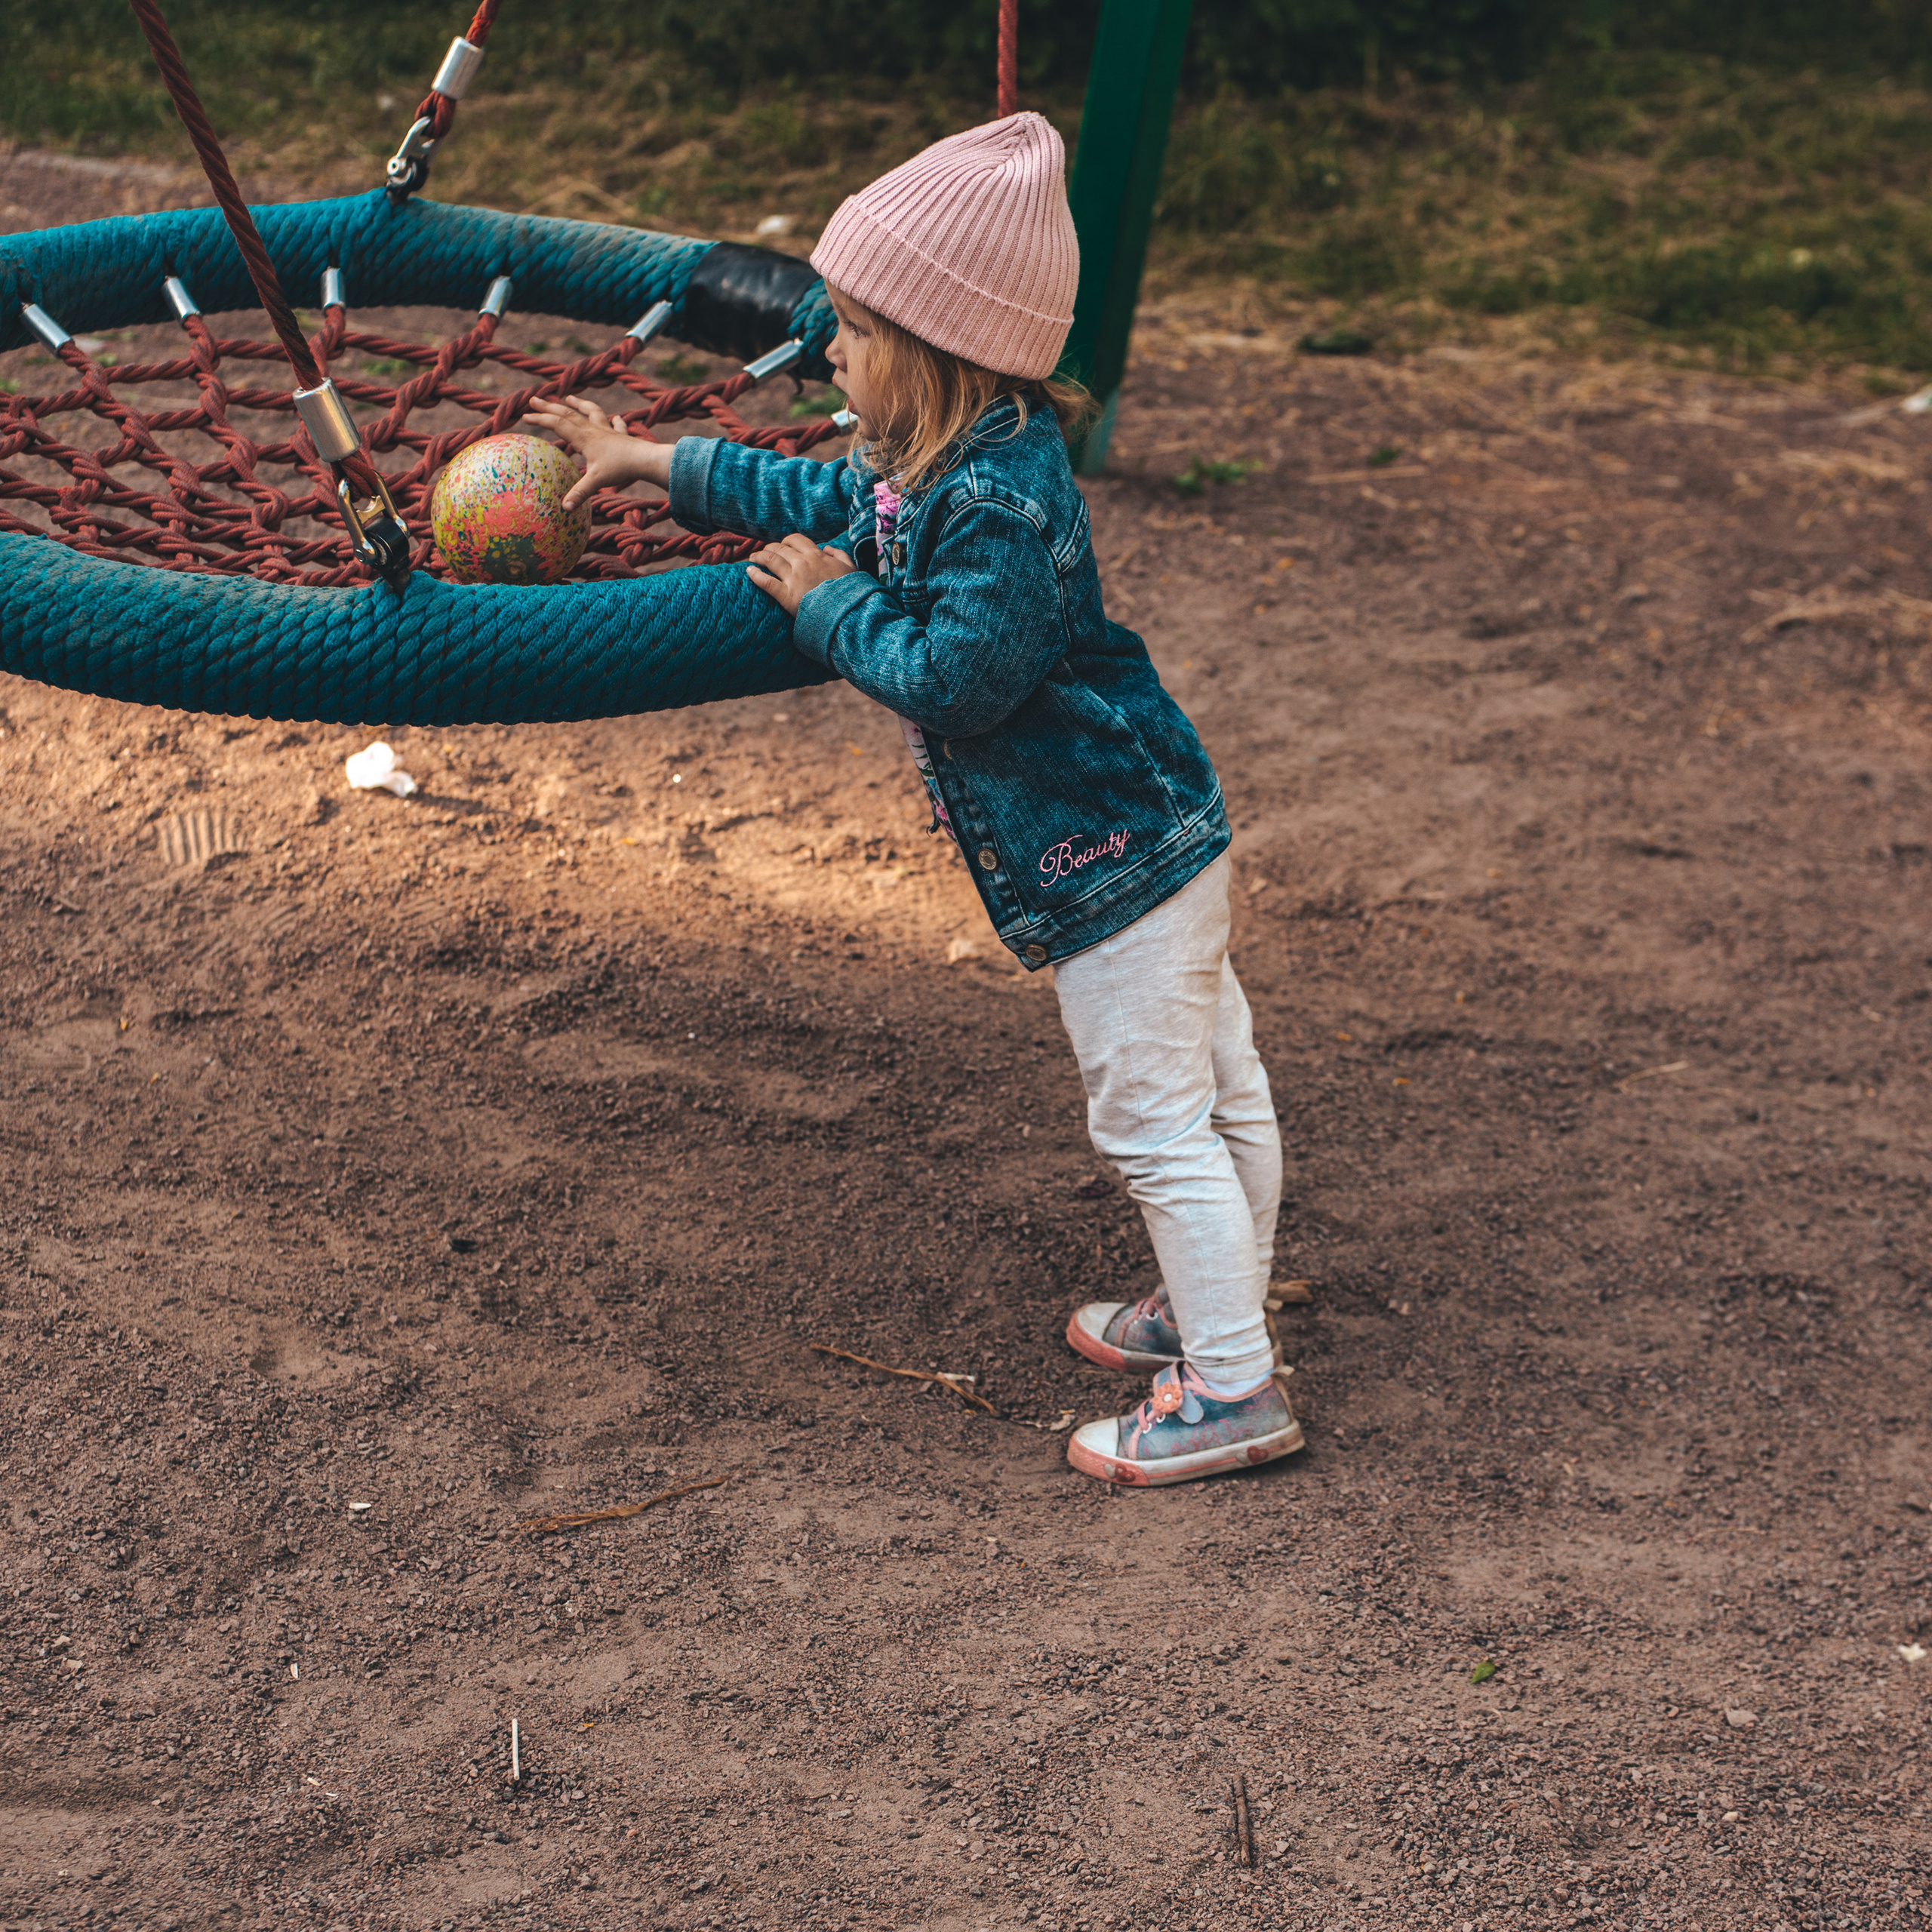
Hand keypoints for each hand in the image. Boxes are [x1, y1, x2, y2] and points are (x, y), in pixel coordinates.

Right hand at [520, 394, 671, 508]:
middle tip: (535, 399)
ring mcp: (608, 431)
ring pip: (591, 412)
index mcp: (584, 438)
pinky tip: (615, 418)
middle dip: (550, 406)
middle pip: (568, 414)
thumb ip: (579, 493)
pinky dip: (614, 421)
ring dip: (579, 404)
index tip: (525, 416)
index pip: (557, 425)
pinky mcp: (622, 436)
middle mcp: (594, 430)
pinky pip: (617, 425)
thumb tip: (564, 508)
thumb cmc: (620, 469)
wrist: (646, 460)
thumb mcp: (596, 481)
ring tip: (569, 397)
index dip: (540, 419)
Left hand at [747, 532, 856, 615]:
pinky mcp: (786, 596)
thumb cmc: (851, 593)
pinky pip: (766, 582)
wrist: (847, 614)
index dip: (786, 541)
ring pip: (770, 560)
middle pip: (780, 548)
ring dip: (759, 557)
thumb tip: (827, 548)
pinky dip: (755, 575)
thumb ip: (839, 555)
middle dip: (770, 548)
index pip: (796, 539)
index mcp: (817, 556)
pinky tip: (748, 571)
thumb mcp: (851, 569)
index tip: (783, 546)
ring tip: (753, 558)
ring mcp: (794, 579)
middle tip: (764, 553)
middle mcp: (803, 563)